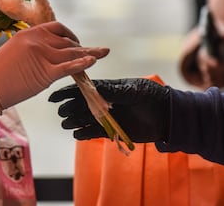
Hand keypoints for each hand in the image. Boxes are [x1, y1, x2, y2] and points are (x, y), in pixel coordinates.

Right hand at [0, 21, 109, 114]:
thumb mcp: (15, 49)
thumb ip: (34, 46)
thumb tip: (50, 50)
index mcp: (30, 33)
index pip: (57, 28)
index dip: (70, 34)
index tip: (75, 42)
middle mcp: (38, 40)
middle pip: (67, 41)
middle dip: (81, 47)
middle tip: (92, 53)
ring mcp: (42, 55)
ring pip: (72, 53)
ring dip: (89, 53)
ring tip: (103, 52)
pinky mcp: (46, 73)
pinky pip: (69, 67)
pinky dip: (82, 63)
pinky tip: (93, 61)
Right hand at [49, 78, 170, 142]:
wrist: (168, 116)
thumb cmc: (153, 97)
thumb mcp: (135, 90)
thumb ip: (116, 91)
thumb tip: (97, 88)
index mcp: (109, 89)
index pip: (85, 89)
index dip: (69, 92)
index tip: (55, 96)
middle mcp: (106, 102)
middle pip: (82, 105)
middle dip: (70, 108)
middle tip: (62, 113)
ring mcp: (109, 116)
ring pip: (86, 119)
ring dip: (75, 121)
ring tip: (66, 124)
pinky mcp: (113, 130)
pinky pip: (95, 132)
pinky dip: (85, 134)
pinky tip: (76, 134)